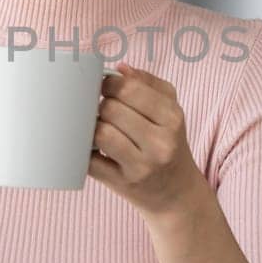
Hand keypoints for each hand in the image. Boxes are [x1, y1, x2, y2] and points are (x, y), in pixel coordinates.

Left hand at [90, 63, 210, 220]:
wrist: (176, 194)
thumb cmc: (168, 144)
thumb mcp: (170, 111)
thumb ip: (149, 84)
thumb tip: (120, 68)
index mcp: (172, 118)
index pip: (129, 89)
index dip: (108, 84)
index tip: (104, 88)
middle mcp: (161, 142)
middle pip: (110, 109)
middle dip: (100, 106)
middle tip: (102, 112)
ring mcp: (142, 166)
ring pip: (100, 133)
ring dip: (92, 128)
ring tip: (97, 128)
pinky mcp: (123, 183)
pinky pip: (91, 160)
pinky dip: (84, 151)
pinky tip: (90, 148)